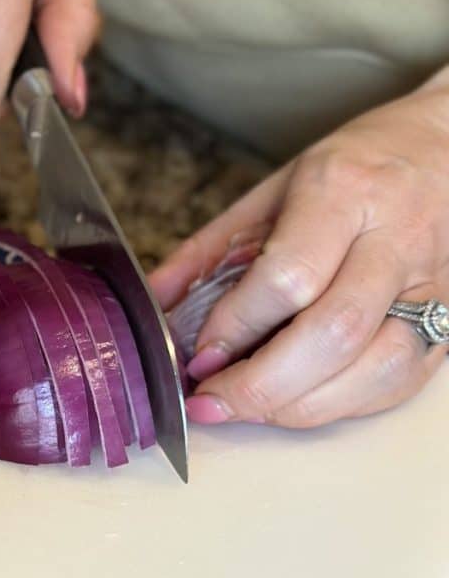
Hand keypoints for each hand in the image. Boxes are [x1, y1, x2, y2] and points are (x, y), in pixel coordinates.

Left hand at [150, 71, 448, 427]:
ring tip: (247, 409)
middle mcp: (396, 238)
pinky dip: (341, 405)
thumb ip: (210, 250)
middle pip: (333, 332)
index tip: (200, 356)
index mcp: (343, 193)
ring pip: (375, 368)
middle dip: (262, 384)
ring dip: (300, 405)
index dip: (237, 327)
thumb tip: (156, 305)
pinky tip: (298, 402)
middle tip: (212, 403)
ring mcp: (435, 284)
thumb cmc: (354, 168)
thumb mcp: (271, 190)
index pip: (289, 276)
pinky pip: (400, 381)